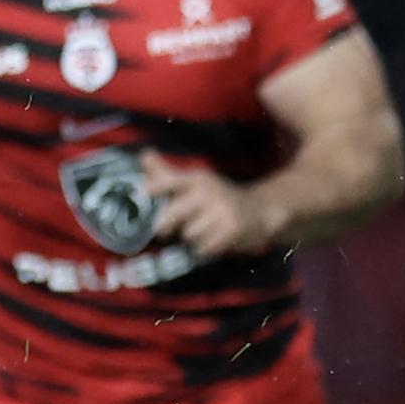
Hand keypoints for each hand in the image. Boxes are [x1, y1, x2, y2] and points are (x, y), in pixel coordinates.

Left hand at [142, 153, 282, 255]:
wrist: (260, 211)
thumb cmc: (216, 198)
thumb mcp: (193, 183)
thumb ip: (166, 174)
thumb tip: (144, 155)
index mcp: (196, 179)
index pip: (172, 181)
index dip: (157, 186)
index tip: (145, 192)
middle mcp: (209, 191)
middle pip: (171, 216)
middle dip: (166, 227)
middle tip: (169, 229)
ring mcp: (223, 209)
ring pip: (188, 234)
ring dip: (191, 238)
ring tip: (204, 230)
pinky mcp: (233, 228)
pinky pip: (204, 248)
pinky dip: (206, 248)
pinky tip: (215, 238)